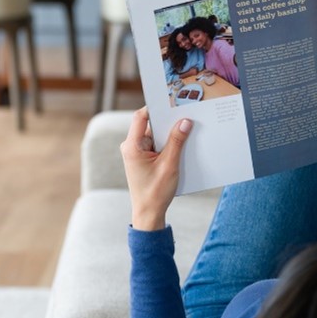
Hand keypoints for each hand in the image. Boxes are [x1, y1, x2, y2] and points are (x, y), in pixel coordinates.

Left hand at [120, 107, 192, 230]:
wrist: (148, 213)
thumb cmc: (155, 193)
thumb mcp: (169, 165)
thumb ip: (176, 142)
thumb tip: (185, 122)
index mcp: (132, 146)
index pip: (141, 117)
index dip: (155, 108)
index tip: (172, 104)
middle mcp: (131, 146)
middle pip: (150, 125)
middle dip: (167, 123)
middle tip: (184, 118)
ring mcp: (137, 152)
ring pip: (155, 136)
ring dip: (169, 136)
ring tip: (185, 134)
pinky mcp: (143, 158)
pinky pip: (156, 145)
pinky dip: (167, 145)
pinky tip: (180, 148)